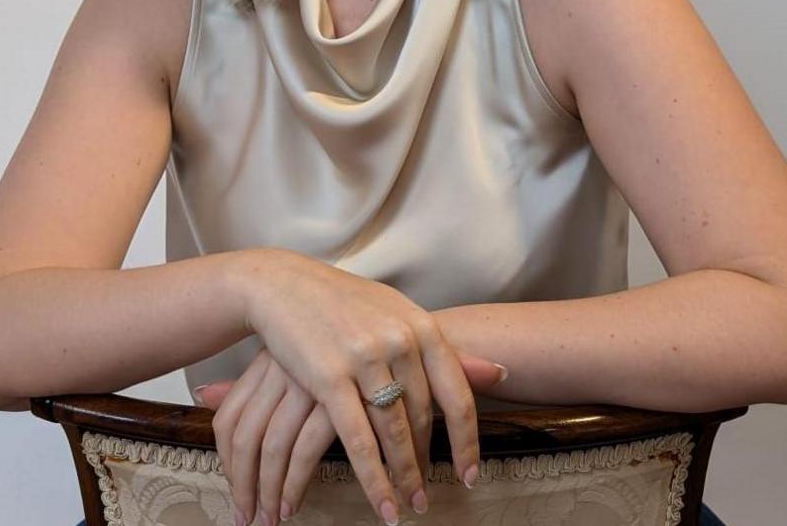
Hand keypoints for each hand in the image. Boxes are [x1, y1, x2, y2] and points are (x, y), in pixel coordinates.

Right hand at [235, 250, 488, 522]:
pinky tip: (383, 504)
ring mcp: (365, 358)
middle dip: (427, 463)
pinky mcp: (329, 377)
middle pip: (424, 419)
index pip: (458, 395)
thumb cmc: (345, 304)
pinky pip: (359, 440)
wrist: (284, 284)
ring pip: (395, 434)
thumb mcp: (398, 314)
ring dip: (405, 477)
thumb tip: (502, 372)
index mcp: (422, 327)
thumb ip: (441, 349)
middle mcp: (400, 341)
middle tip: (428, 495)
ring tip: (410, 506)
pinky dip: (374, 478)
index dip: (467, 442)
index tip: (470, 475)